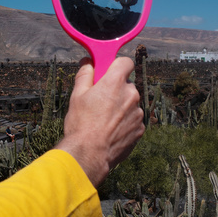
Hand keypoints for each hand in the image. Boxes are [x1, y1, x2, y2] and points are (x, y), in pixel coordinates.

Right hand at [56, 57, 144, 186]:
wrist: (90, 154)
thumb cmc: (81, 123)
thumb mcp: (77, 95)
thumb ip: (85, 74)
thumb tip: (88, 62)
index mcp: (115, 83)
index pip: (125, 62)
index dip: (116, 66)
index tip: (108, 72)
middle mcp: (131, 94)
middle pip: (126, 84)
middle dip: (116, 89)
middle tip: (100, 100)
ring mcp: (138, 113)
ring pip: (130, 103)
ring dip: (121, 106)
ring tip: (104, 120)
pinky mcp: (140, 129)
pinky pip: (133, 119)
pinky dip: (125, 121)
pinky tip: (111, 130)